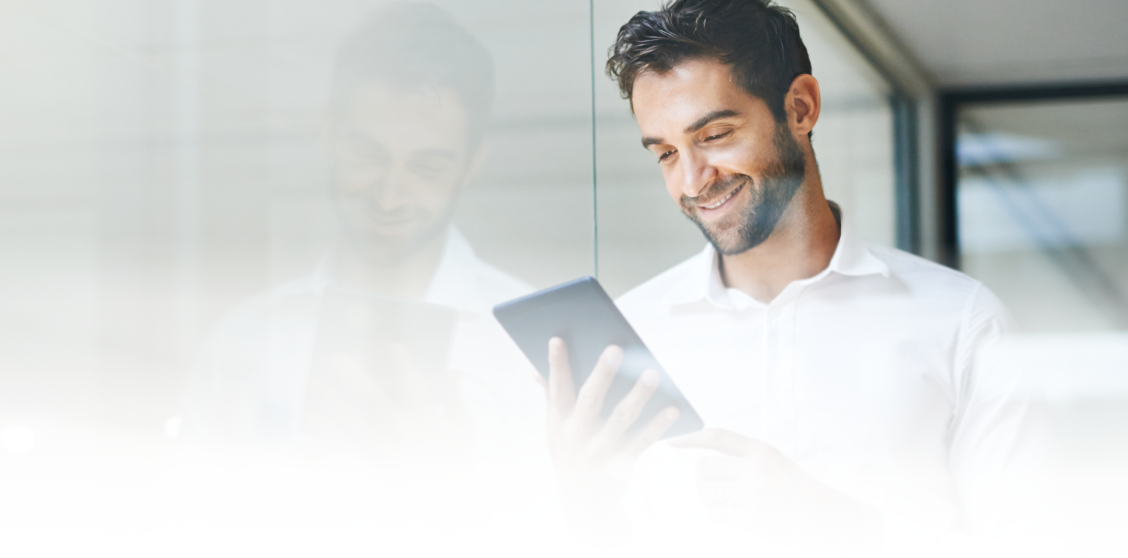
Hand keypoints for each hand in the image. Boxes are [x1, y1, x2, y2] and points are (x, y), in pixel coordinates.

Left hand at [303, 341, 472, 462]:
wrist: (447, 497)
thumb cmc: (458, 456)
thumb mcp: (464, 425)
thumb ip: (454, 397)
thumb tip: (453, 372)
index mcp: (426, 422)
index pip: (414, 388)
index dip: (403, 367)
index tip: (392, 346)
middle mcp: (402, 435)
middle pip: (374, 404)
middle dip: (355, 380)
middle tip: (337, 359)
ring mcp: (384, 449)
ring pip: (352, 424)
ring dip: (331, 402)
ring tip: (313, 382)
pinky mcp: (373, 461)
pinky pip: (346, 446)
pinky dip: (327, 432)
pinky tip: (311, 418)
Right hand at [541, 337, 679, 535]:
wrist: (582, 507)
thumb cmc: (570, 455)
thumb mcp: (554, 431)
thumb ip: (551, 397)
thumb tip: (535, 369)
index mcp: (558, 423)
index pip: (556, 389)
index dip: (556, 364)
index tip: (557, 339)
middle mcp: (577, 436)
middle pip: (590, 400)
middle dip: (602, 374)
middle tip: (616, 349)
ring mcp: (600, 451)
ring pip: (621, 419)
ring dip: (638, 395)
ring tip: (652, 373)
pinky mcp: (622, 464)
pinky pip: (642, 441)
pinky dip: (658, 425)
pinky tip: (672, 408)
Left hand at [670, 428, 881, 552]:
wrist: (823, 516)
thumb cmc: (794, 487)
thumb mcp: (773, 460)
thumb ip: (743, 455)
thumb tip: (703, 461)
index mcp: (760, 450)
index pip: (718, 437)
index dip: (691, 438)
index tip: (672, 441)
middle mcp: (755, 469)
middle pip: (704, 468)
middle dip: (703, 479)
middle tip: (713, 487)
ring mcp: (752, 494)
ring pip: (706, 492)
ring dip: (708, 498)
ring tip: (724, 502)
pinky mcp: (750, 518)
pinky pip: (715, 514)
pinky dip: (716, 515)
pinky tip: (729, 515)